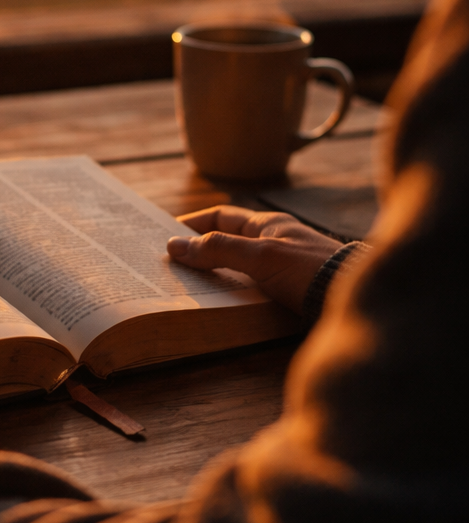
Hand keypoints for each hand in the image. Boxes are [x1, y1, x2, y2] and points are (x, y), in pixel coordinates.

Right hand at [166, 205, 341, 314]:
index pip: (220, 217)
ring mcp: (283, 266)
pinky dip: (233, 292)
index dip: (192, 225)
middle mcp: (274, 241)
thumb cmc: (310, 270)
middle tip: (173, 266)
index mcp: (267, 224)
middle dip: (200, 251)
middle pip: (227, 242)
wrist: (356, 298)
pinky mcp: (290, 290)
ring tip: (190, 289)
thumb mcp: (259, 256)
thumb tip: (174, 245)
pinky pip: (252, 287)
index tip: (167, 237)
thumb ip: (218, 249)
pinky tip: (223, 305)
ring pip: (238, 266)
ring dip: (216, 275)